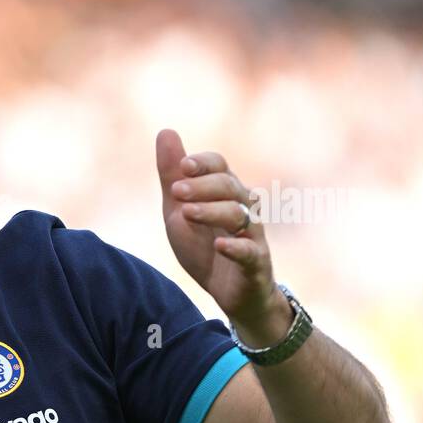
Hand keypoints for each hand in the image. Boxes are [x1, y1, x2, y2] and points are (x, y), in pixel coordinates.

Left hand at [155, 129, 290, 344]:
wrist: (227, 292)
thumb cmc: (205, 246)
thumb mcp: (180, 210)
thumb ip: (172, 176)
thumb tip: (166, 131)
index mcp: (225, 193)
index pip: (220, 166)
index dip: (202, 164)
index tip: (182, 167)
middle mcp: (243, 208)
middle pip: (230, 186)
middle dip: (202, 186)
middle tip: (176, 191)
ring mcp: (252, 235)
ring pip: (240, 214)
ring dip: (211, 211)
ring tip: (186, 213)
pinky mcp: (256, 263)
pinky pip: (251, 251)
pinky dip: (236, 247)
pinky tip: (220, 244)